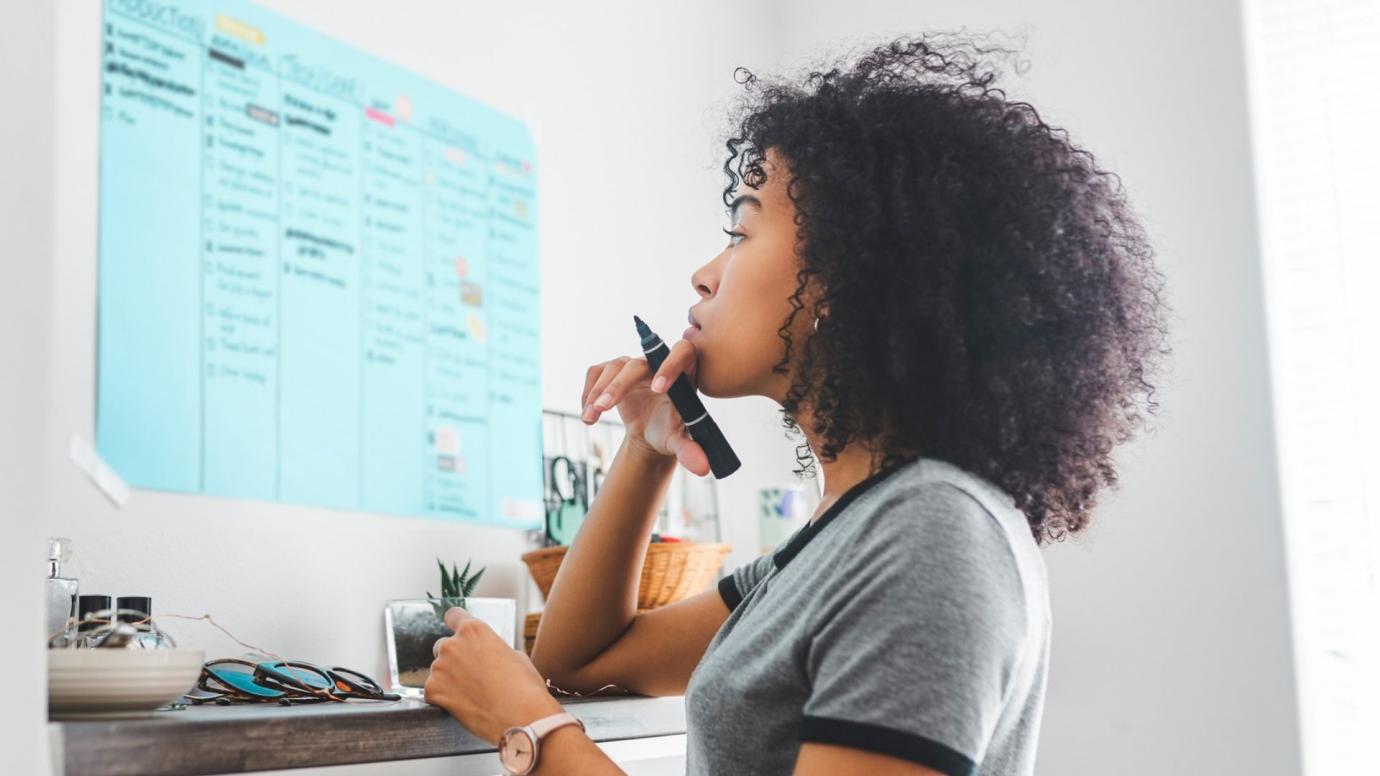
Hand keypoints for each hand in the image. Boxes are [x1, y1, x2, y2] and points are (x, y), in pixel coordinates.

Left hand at [425, 606, 562, 744]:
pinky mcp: (433, 691)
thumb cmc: (524, 687)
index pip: (453, 616)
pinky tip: (462, 705)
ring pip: (438, 670)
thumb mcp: (515, 655)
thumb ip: (493, 648)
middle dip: (453, 658)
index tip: (456, 633)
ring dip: (448, 679)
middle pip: (443, 646)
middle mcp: (452, 644)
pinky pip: (432, 692)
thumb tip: (487, 654)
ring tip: (471, 695)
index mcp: (474, 630)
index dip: (455, 624)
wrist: (520, 716)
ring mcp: (440, 668)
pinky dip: (443, 698)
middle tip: (471, 675)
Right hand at [579, 339, 709, 475]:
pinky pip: (597, 372)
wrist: (653, 432)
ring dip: (599, 391)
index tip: (657, 389)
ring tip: (590, 418)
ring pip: (615, 367)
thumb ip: (690, 450)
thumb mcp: (680, 441)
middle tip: (603, 407)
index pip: (682, 353)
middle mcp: (657, 364)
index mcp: (683, 374)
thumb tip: (702, 469)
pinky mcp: (614, 370)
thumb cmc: (671, 432)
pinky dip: (588, 392)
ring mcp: (634, 365)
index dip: (670, 366)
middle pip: (638, 363)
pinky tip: (588, 414)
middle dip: (620, 385)